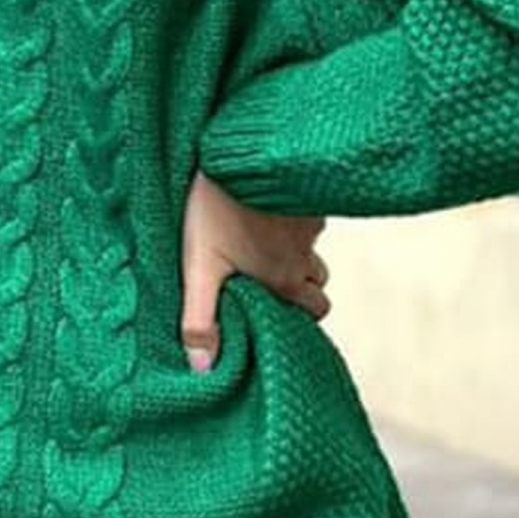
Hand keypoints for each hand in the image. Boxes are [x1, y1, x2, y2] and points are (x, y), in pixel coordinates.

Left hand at [180, 165, 329, 371]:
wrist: (242, 149)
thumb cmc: (217, 209)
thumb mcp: (200, 268)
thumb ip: (201, 319)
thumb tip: (203, 368)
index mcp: (284, 279)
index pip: (314, 312)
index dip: (298, 316)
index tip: (274, 313)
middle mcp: (305, 254)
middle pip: (318, 284)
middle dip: (302, 289)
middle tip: (268, 284)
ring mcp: (309, 223)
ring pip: (313, 249)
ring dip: (296, 255)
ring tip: (262, 249)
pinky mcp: (305, 193)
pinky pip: (307, 217)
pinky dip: (292, 222)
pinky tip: (265, 214)